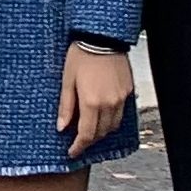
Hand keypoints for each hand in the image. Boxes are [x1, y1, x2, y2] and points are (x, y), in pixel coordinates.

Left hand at [56, 45, 133, 159]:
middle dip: (89, 141)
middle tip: (78, 142)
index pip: (87, 134)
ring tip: (89, 129)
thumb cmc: (81, 55)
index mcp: (92, 102)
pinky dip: (111, 120)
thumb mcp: (67, 81)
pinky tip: (102, 116)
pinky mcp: (128, 91)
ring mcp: (121, 98)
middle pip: (101, 133)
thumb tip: (62, 127)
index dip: (79, 146)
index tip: (72, 152)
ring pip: (113, 125)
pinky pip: (121, 113)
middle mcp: (109, 103)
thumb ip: (66, 106)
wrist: (102, 38)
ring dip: (101, 131)